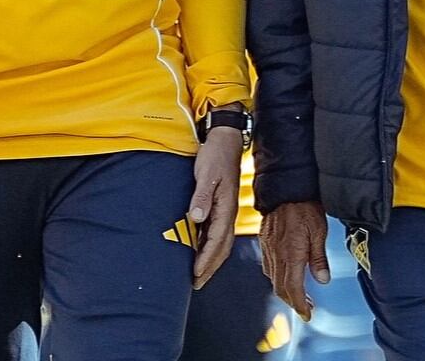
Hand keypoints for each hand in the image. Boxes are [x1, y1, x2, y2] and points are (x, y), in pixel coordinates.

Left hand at [188, 126, 241, 289]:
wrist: (225, 140)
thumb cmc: (215, 155)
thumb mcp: (206, 174)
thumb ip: (202, 196)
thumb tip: (196, 218)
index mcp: (226, 207)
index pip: (217, 240)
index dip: (206, 258)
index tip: (196, 273)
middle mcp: (228, 212)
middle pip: (222, 247)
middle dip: (210, 267)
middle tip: (197, 283)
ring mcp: (226, 210)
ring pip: (221, 242)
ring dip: (212, 260)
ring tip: (199, 274)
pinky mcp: (222, 205)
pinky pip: (218, 232)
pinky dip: (211, 247)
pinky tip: (202, 250)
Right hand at [259, 200, 329, 321]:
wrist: (285, 187)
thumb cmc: (305, 206)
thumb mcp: (319, 231)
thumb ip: (318, 257)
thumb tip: (323, 280)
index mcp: (291, 254)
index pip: (293, 288)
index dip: (300, 305)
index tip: (307, 314)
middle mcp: (277, 254)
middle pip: (281, 288)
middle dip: (293, 301)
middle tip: (305, 308)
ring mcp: (268, 248)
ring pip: (273, 278)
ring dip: (284, 290)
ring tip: (298, 294)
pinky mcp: (264, 241)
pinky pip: (268, 265)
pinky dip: (276, 276)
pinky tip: (284, 274)